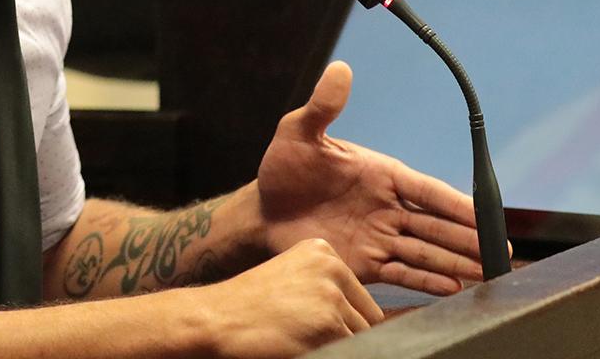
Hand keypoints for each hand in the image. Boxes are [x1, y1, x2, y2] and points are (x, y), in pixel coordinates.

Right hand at [194, 238, 382, 358]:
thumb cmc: (249, 305)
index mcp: (324, 251)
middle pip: (369, 321)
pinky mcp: (329, 326)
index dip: (347, 323)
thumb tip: (384, 321)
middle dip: (347, 337)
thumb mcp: (293, 280)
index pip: (364, 300)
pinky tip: (300, 346)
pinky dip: (331, 354)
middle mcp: (332, 268)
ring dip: (339, 346)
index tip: (317, 326)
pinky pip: (352, 353)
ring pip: (363, 341)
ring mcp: (332, 297)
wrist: (216, 319)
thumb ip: (331, 292)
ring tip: (301, 339)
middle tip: (307, 335)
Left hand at [255, 61, 487, 294]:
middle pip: (436, 226)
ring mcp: (377, 237)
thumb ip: (323, 107)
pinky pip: (400, 272)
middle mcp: (386, 207)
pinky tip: (452, 289)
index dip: (457, 204)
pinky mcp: (363, 263)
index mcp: (381, 174)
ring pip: (425, 252)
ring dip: (456, 263)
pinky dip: (426, 281)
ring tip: (488, 275)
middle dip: (469, 239)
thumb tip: (340, 68)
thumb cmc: (284, 166)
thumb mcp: (300, 132)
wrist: (261, 209)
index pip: (428, 191)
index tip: (486, 217)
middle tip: (502, 254)